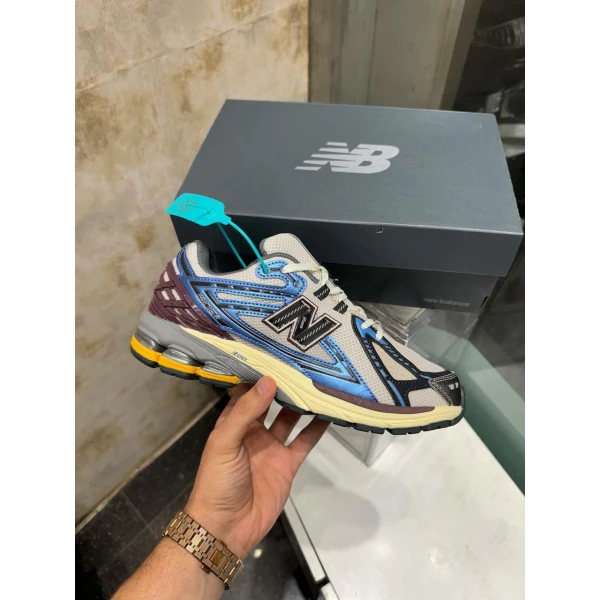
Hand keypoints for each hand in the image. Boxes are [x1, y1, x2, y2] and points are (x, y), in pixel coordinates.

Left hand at [184, 376, 328, 558]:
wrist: (226, 528)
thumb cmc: (217, 481)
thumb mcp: (225, 442)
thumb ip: (246, 413)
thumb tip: (268, 381)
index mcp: (233, 423)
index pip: (246, 392)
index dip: (259, 375)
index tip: (275, 354)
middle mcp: (253, 431)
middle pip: (271, 402)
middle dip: (284, 385)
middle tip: (302, 363)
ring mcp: (272, 447)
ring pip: (290, 418)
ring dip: (301, 403)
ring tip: (318, 382)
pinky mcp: (288, 464)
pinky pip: (304, 442)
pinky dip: (316, 428)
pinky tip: (329, 412)